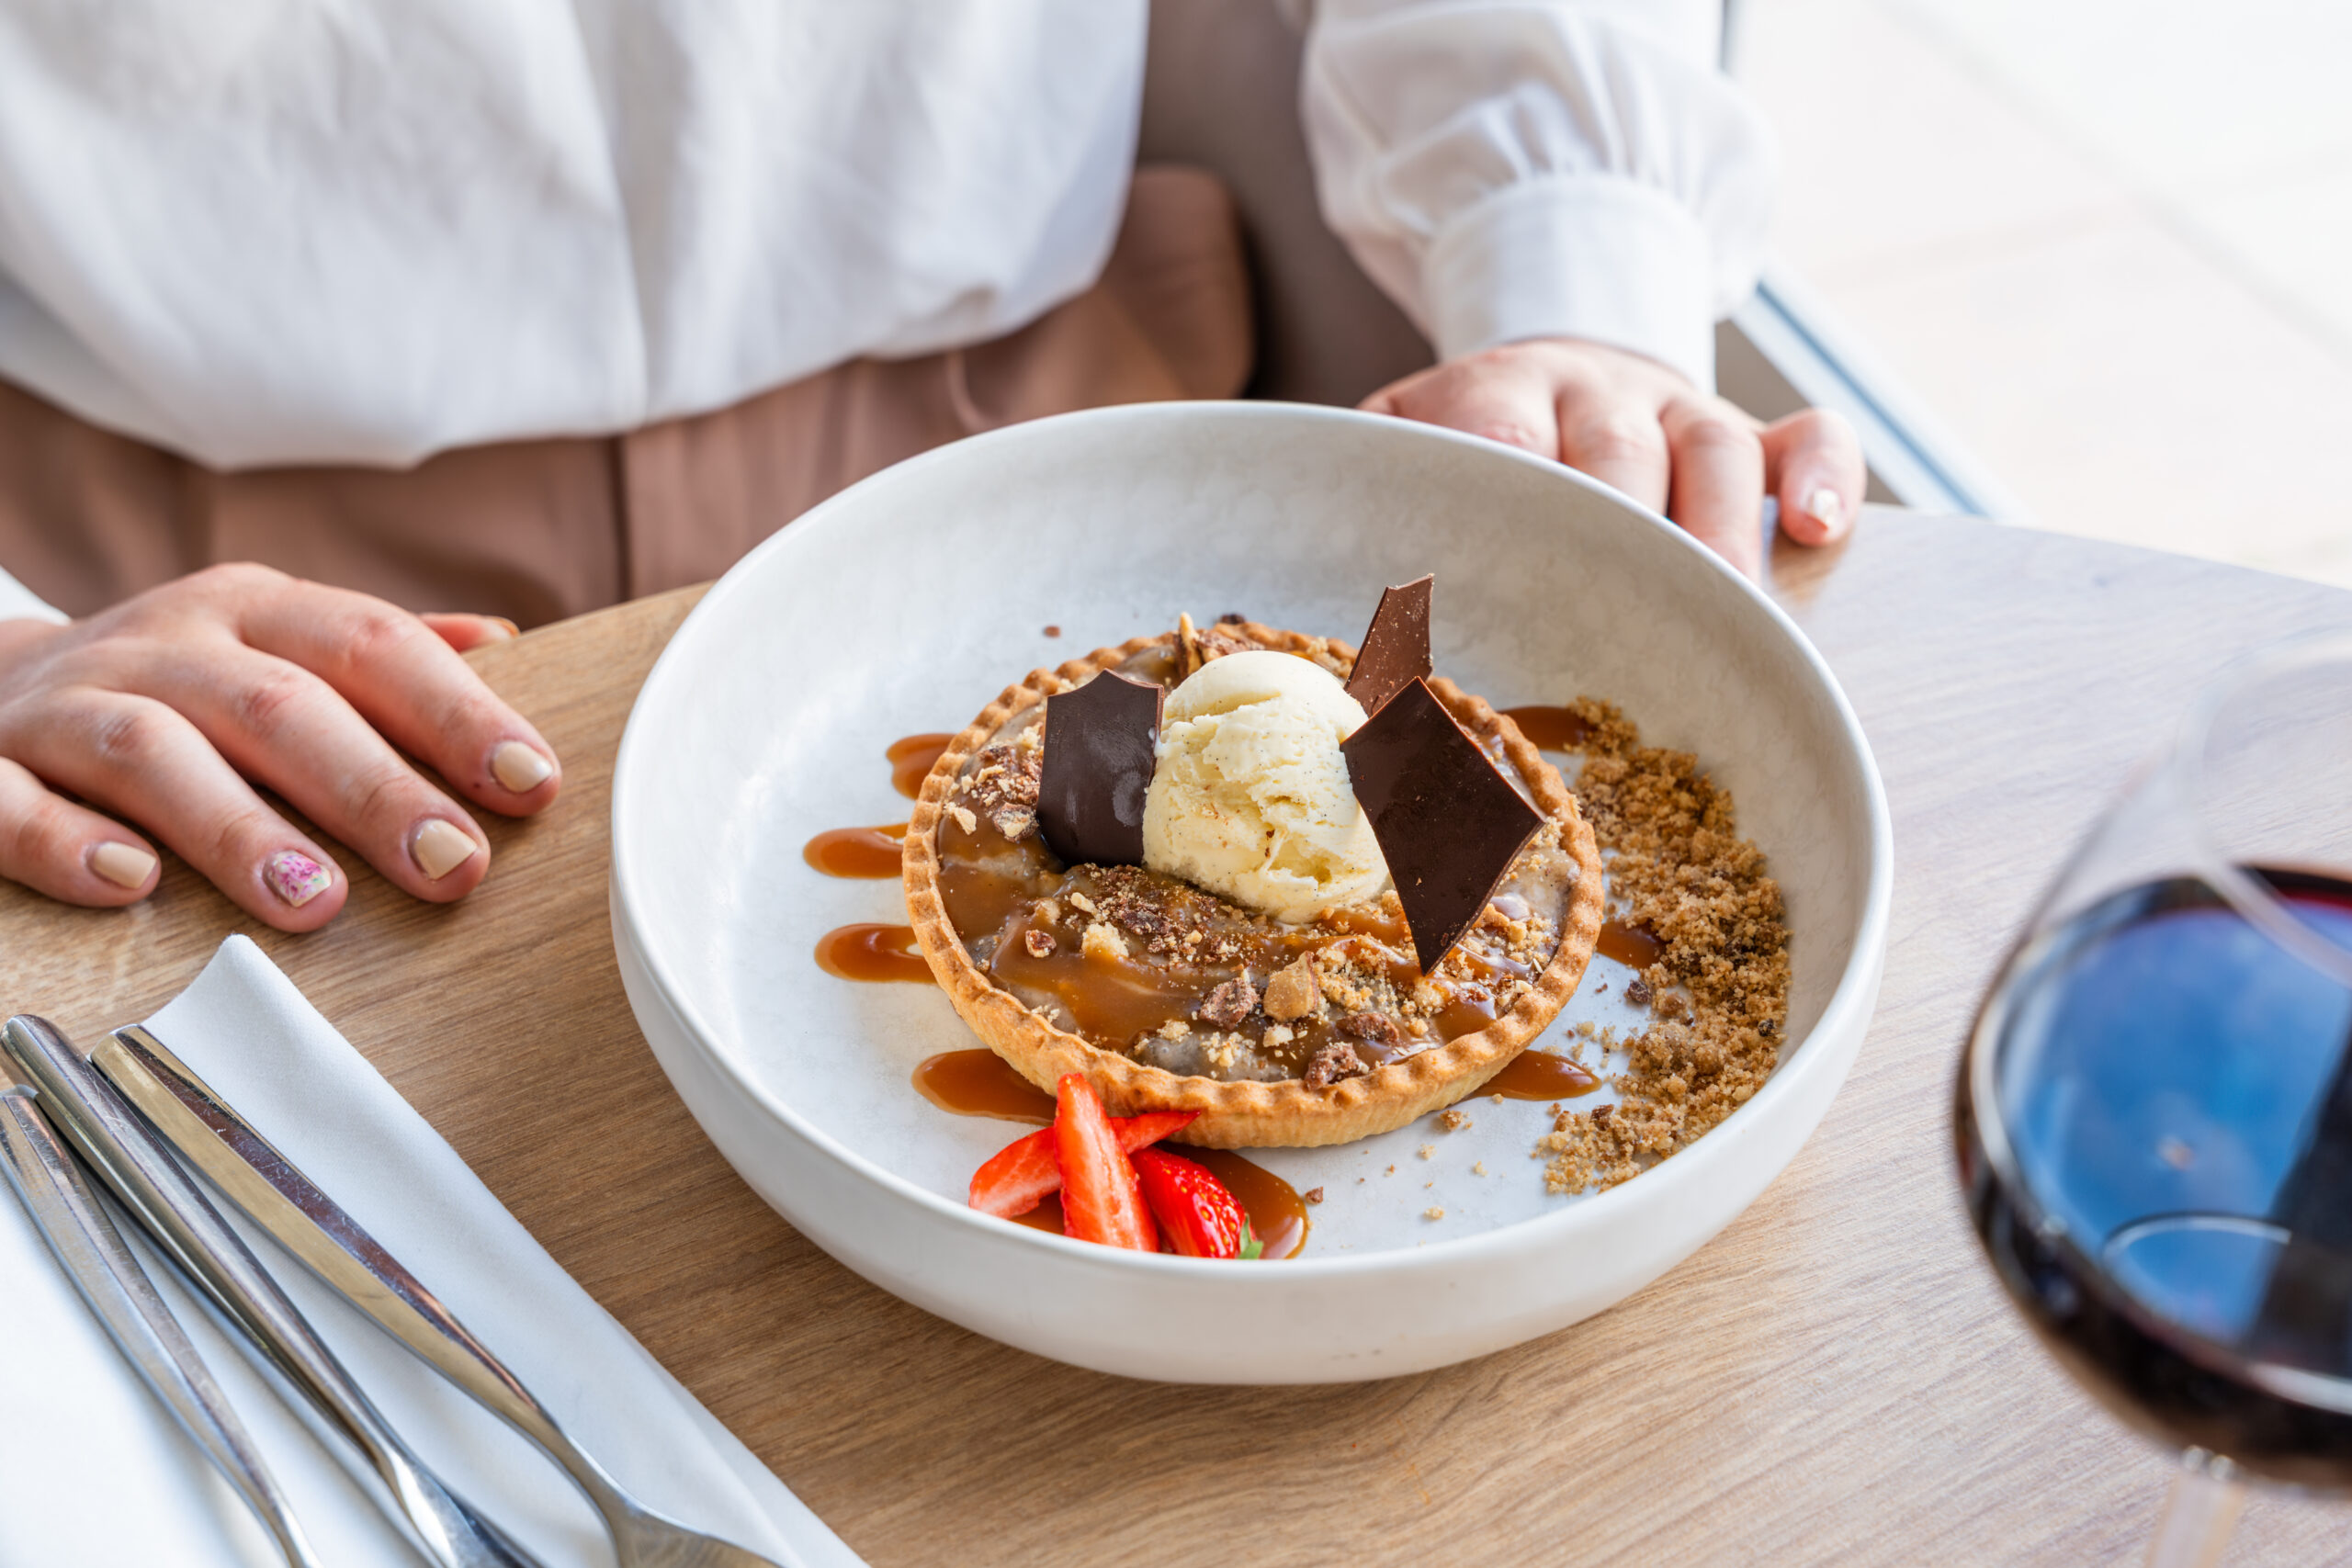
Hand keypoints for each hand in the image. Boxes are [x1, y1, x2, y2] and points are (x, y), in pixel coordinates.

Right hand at [0, 564, 559, 929]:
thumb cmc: (180, 685)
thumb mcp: (279, 647)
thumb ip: (386, 656)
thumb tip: (507, 645)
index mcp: (256, 612)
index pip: (372, 646)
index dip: (457, 712)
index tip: (530, 780)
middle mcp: (166, 645)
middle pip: (280, 706)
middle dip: (375, 788)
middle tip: (453, 863)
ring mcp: (67, 703)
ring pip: (153, 751)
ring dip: (239, 827)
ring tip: (316, 902)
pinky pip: (9, 799)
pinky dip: (65, 842)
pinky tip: (129, 883)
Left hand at [1362, 338, 1865, 576]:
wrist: (1548, 367)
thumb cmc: (1467, 457)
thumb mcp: (1400, 459)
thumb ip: (1368, 509)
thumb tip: (1313, 620)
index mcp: (1493, 398)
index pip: (1504, 439)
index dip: (1512, 499)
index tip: (1507, 580)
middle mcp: (1592, 391)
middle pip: (1618, 448)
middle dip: (1625, 534)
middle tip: (1625, 623)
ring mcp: (1679, 406)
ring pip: (1715, 448)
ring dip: (1723, 535)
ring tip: (1733, 614)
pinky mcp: (1752, 431)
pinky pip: (1807, 436)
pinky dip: (1823, 476)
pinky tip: (1822, 530)